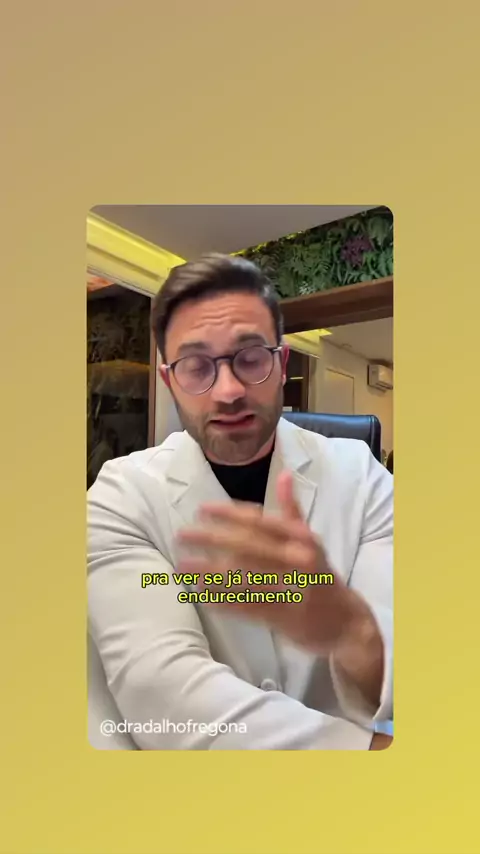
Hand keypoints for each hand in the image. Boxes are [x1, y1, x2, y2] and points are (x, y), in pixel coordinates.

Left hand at [177, 470, 373, 657]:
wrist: (346, 621)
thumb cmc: (320, 576)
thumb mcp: (310, 540)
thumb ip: (292, 509)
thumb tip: (284, 474)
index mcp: (301, 537)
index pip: (260, 520)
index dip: (229, 513)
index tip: (202, 509)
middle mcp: (297, 559)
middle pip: (247, 545)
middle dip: (211, 539)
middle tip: (182, 535)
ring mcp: (290, 589)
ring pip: (243, 577)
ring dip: (209, 571)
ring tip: (183, 566)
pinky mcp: (284, 616)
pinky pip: (247, 606)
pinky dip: (223, 600)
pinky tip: (202, 594)